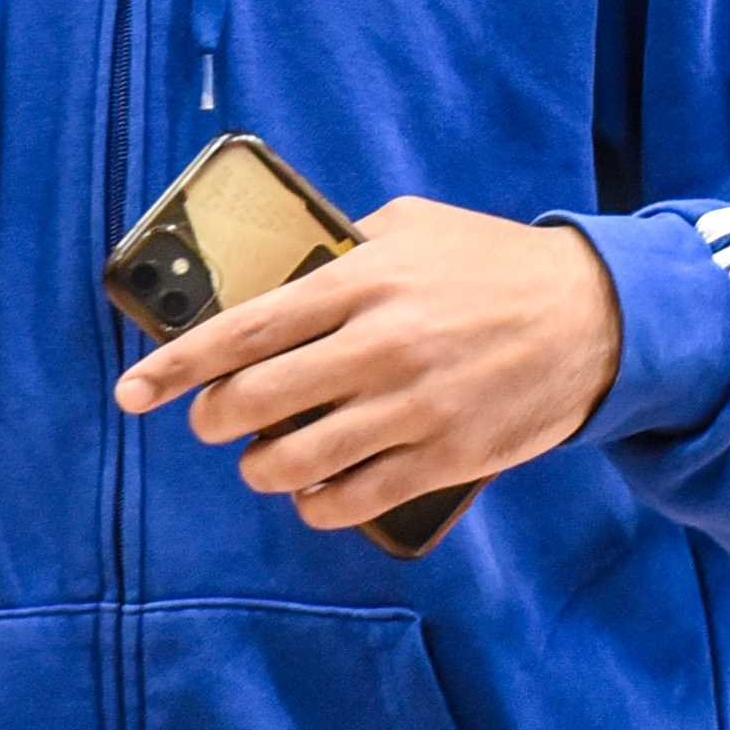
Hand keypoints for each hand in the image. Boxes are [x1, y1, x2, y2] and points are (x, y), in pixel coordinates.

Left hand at [111, 197, 620, 536]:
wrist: (596, 316)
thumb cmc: (493, 264)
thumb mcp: (413, 226)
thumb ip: (341, 250)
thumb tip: (270, 280)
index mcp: (366, 281)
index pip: (245, 330)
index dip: (176, 366)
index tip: (134, 391)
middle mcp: (382, 345)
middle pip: (254, 403)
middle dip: (214, 420)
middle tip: (215, 421)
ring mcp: (415, 406)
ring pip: (295, 462)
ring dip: (261, 469)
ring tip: (266, 459)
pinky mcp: (446, 456)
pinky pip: (351, 500)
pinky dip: (316, 503)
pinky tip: (315, 491)